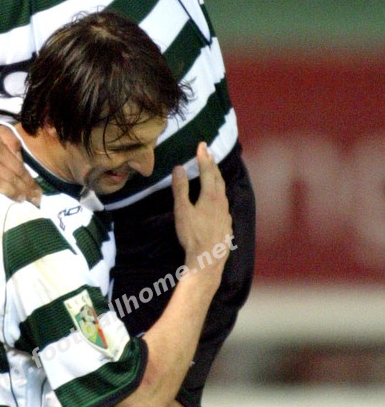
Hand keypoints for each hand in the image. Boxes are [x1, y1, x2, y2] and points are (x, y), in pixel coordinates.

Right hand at [171, 143, 232, 282]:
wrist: (207, 261)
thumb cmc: (192, 235)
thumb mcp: (182, 211)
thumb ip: (180, 188)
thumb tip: (179, 168)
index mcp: (211, 196)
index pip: (208, 171)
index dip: (204, 157)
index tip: (202, 145)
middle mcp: (222, 202)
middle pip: (218, 179)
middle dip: (213, 164)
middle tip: (208, 153)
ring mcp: (226, 214)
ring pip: (223, 191)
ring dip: (217, 179)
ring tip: (213, 172)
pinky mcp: (227, 225)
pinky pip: (224, 204)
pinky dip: (220, 194)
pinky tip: (218, 200)